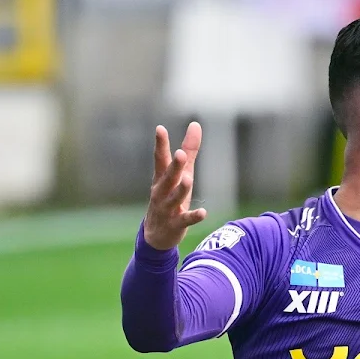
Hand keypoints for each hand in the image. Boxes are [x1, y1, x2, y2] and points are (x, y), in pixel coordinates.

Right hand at [143, 122, 207, 249]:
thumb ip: (189, 149)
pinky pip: (185, 220)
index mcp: (161, 178)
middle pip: (168, 177)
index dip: (160, 145)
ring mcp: (167, 209)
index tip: (160, 129)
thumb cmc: (169, 197)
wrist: (156, 234)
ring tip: (188, 180)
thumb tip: (196, 124)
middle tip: (180, 154)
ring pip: (174, 198)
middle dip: (174, 166)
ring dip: (181, 190)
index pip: (160, 159)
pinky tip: (203, 213)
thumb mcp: (180, 173)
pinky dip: (193, 217)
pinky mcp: (176, 224)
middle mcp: (162, 192)